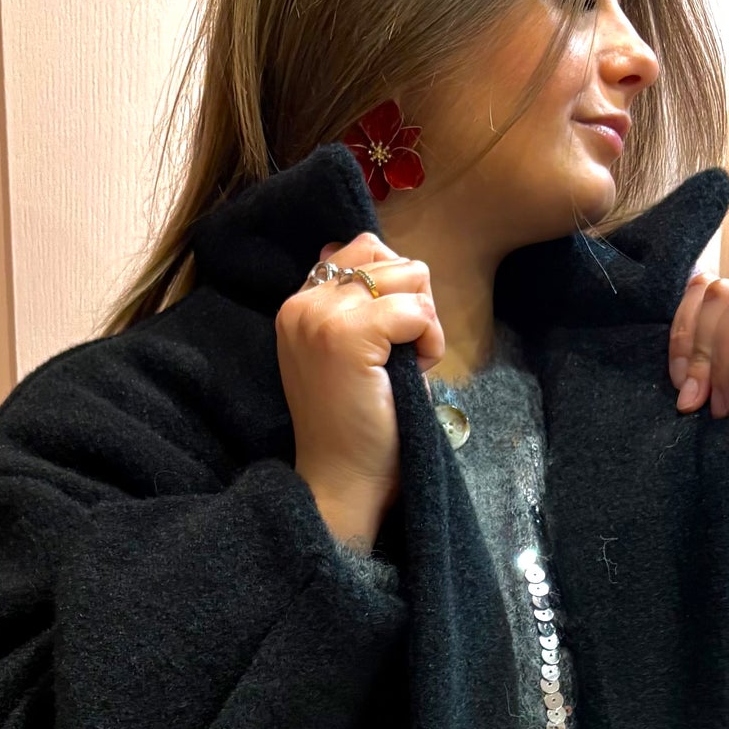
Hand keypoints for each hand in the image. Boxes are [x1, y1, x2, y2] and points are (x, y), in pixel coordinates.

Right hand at [278, 232, 442, 550]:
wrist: (342, 479)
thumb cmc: (355, 425)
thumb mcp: (349, 350)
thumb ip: (354, 301)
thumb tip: (376, 250)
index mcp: (299, 304)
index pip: (362, 249)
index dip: (392, 291)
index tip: (382, 342)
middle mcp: (302, 302)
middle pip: (392, 259)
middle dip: (412, 306)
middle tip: (395, 360)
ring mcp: (322, 317)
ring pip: (410, 276)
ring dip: (422, 322)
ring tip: (400, 366)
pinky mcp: (347, 335)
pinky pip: (418, 311)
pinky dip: (429, 343)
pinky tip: (412, 373)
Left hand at [667, 274, 728, 558]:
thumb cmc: (723, 445)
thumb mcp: (702, 374)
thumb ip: (704, 327)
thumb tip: (697, 279)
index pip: (716, 286)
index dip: (685, 328)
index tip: (681, 384)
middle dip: (700, 346)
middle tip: (699, 400)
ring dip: (722, 359)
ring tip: (724, 405)